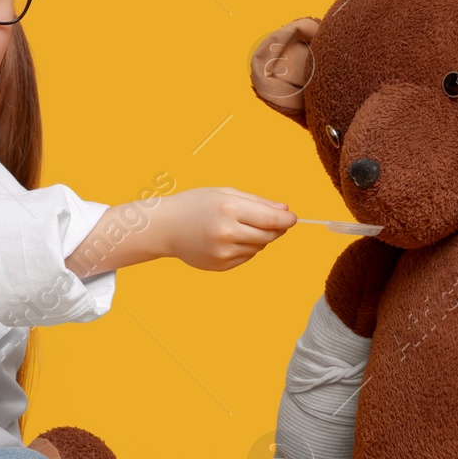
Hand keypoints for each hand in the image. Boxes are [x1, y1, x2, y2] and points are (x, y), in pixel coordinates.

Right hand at [157, 187, 295, 270]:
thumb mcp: (225, 193)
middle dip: (276, 229)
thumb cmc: (195, 204)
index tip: (293, 218)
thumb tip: (285, 211)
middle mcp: (227, 232)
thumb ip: (258, 202)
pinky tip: (228, 239)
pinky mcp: (220, 265)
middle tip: (272, 222)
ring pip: (258, 248)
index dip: (287, 220)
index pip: (272, 219)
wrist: (165, 227)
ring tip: (239, 228)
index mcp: (230, 208)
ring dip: (258, 239)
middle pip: (269, 236)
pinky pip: (246, 258)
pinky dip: (245, 249)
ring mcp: (223, 251)